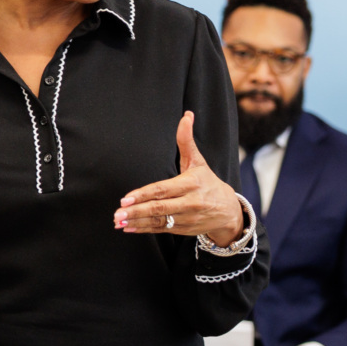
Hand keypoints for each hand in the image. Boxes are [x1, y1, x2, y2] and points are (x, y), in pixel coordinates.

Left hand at [115, 113, 246, 245]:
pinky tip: (128, 228)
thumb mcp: (198, 161)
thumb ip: (186, 140)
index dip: (143, 194)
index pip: (163, 190)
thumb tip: (186, 115)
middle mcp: (189, 203)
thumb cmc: (208, 182)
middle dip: (136, 211)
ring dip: (137, 222)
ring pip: (158, 221)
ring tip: (118, 221)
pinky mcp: (183, 229)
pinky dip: (144, 229)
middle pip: (159, 208)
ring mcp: (186, 218)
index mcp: (191, 184)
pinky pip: (161, 230)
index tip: (126, 198)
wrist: (228, 211)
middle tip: (117, 212)